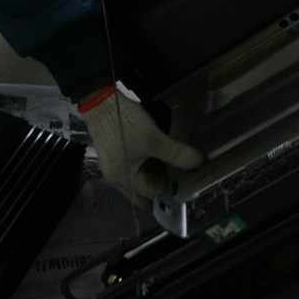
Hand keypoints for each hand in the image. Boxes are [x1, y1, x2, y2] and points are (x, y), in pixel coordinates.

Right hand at [79, 86, 202, 208]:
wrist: (100, 102)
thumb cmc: (124, 124)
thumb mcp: (154, 139)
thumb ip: (177, 153)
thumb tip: (199, 163)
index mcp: (126, 180)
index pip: (154, 196)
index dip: (174, 192)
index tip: (192, 183)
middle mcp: (119, 178)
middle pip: (146, 192)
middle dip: (165, 186)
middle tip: (186, 177)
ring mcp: (117, 166)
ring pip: (143, 179)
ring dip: (159, 174)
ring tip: (181, 165)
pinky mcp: (119, 155)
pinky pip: (139, 167)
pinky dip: (152, 164)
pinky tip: (166, 155)